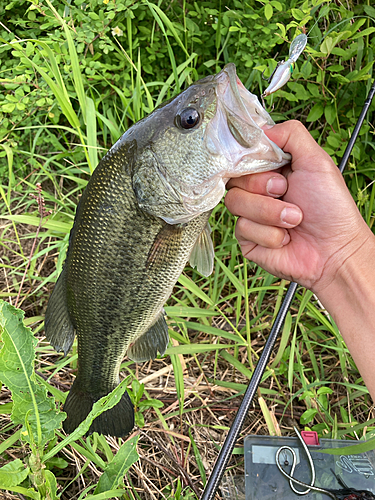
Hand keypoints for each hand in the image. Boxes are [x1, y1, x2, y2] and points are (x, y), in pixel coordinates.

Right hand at [225, 120, 372, 293]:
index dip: (251, 160)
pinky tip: (285, 238)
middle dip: (264, 186)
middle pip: (235, 179)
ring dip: (270, 212)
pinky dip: (269, 233)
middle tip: (287, 192)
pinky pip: (242, 228)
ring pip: (235, 203)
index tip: (271, 167)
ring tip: (293, 219)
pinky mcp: (247, 239)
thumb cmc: (331, 208)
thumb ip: (291, 135)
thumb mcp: (317, 161)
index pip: (243, 156)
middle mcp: (258, 192)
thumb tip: (262, 128)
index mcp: (272, 171)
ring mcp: (251, 215)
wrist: (335, 250)